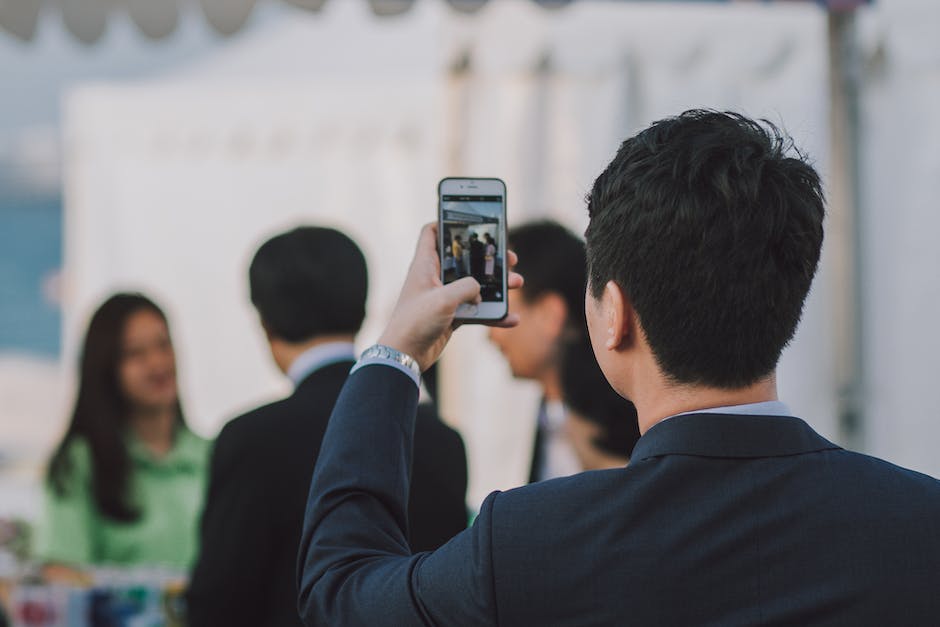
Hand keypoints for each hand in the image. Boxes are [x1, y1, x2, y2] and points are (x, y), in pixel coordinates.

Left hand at [378, 223, 522, 370]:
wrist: (405, 356)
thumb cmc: (415, 323)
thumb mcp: (444, 299)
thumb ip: (467, 286)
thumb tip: (479, 289)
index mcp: (425, 265)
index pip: (432, 232)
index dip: (446, 221)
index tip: (468, 220)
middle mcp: (434, 278)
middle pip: (464, 258)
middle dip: (488, 257)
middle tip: (508, 257)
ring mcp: (444, 297)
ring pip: (475, 284)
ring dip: (497, 285)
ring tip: (517, 283)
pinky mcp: (452, 315)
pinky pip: (477, 310)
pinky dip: (494, 313)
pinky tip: (511, 318)